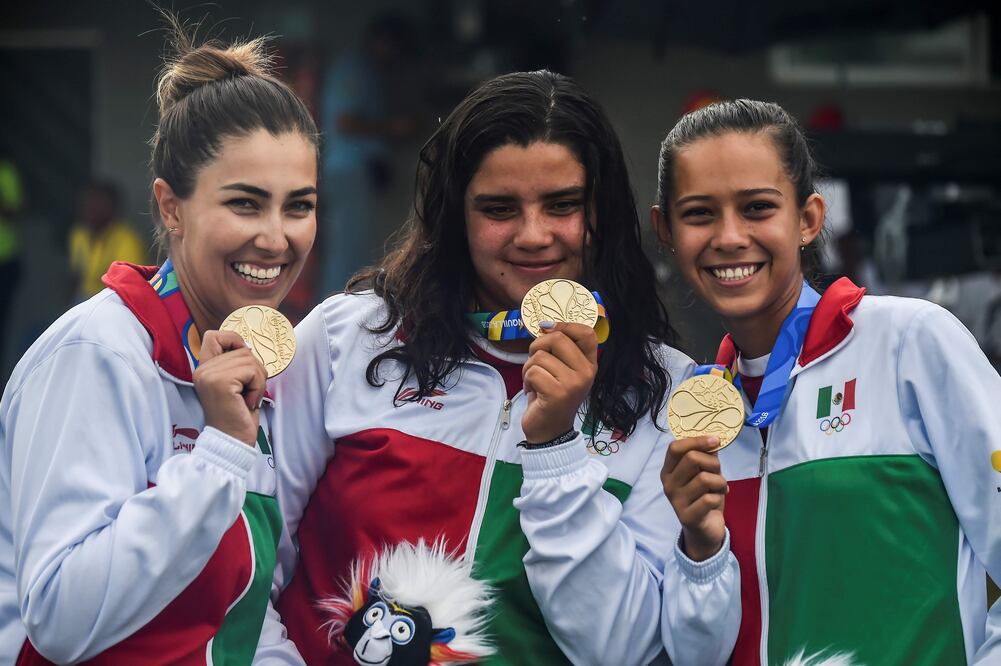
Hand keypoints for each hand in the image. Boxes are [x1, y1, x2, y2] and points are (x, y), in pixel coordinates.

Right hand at [193, 330, 266, 445]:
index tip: (243, 360)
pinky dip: (257, 387)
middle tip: (248, 392)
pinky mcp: (220, 382)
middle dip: (255, 370)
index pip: (213, 335)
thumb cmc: (238, 414)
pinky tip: (248, 402)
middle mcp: (202, 370)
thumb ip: (235, 364)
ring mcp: (209, 375)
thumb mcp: (236, 383)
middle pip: (242, 349)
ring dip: (258, 380)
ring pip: (250, 359)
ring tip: (247, 398)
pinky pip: (252, 372)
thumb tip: (247, 345)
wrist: (232, 441)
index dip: (233, 340)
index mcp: (203, 369)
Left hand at [521, 322, 597, 443]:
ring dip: (529, 368)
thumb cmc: (551, 397)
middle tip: (535, 363)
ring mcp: (574, 383)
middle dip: (537, 347)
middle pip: (557, 338)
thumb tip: (546, 325)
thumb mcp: (561, 371)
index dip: (565, 325)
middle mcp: (586, 373)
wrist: (550, 432)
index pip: (587, 333)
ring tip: (535, 383)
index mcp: (589, 365)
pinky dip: (526, 380)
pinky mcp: (558, 393)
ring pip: (540, 356)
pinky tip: (533, 392)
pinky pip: (533, 372)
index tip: (548, 329)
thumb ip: (559, 350)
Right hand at [661, 436, 727, 560]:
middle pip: (691, 459)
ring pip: (704, 478)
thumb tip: (714, 438)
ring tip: (721, 488)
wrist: (703, 530)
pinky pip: (710, 498)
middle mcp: (668, 484)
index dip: (696, 440)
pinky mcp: (688, 516)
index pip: (675, 448)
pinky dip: (719, 497)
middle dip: (713, 462)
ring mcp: (676, 501)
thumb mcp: (704, 473)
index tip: (715, 440)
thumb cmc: (703, 496)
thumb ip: (706, 456)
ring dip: (720, 481)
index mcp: (669, 470)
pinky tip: (717, 500)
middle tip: (719, 471)